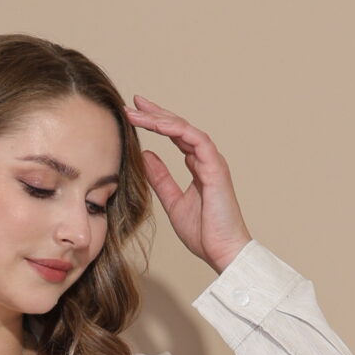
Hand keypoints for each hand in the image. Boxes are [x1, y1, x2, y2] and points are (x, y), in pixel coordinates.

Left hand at [125, 95, 253, 275]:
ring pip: (185, 128)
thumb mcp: (173, 202)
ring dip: (160, 118)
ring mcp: (212, 161)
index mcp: (197, 165)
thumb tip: (145, 156)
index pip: (174, 135)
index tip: (133, 113)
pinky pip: (196, 140)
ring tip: (137, 111)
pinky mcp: (216, 167)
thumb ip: (160, 179)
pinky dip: (176, 130)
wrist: (223, 251)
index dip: (155, 122)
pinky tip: (157, 125)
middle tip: (131, 103)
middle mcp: (206, 158)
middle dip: (154, 113)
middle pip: (178, 127)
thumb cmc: (204, 232)